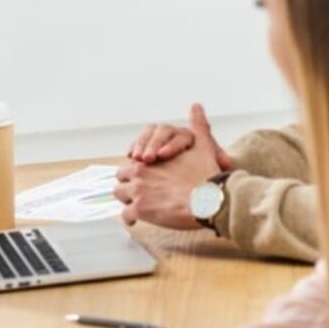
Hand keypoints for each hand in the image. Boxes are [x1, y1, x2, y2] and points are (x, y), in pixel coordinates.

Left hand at [114, 104, 225, 229]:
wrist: (208, 200)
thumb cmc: (206, 176)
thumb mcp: (203, 146)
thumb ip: (197, 126)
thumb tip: (196, 106)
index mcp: (150, 158)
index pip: (131, 161)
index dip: (136, 169)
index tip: (142, 175)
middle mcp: (140, 173)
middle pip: (121, 177)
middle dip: (128, 184)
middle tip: (138, 192)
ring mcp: (138, 192)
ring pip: (119, 195)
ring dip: (126, 200)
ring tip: (137, 206)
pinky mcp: (140, 211)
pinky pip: (126, 216)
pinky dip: (130, 218)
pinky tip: (137, 221)